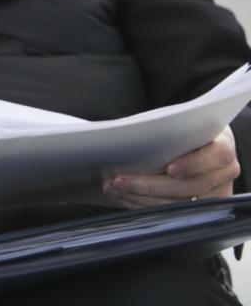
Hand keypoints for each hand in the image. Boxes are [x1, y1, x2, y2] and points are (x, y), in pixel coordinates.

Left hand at [104, 126, 239, 208]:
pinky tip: (122, 196)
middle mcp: (223, 174)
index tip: (170, 169)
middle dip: (150, 186)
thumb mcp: (184, 124)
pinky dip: (143, 204)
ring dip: (140, 197)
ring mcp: (214, 194)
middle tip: (119, 181)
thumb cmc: (188, 130)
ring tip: (113, 188)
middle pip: (190, 187)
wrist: (202, 144)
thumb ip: (169, 131)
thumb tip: (131, 135)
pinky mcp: (200, 208)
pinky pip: (170, 211)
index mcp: (222, 148)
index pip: (216, 156)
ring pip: (177, 203)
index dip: (193, 164)